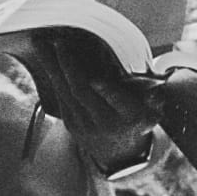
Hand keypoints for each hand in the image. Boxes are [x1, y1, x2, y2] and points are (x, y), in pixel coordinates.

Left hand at [27, 33, 162, 165]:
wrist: (118, 153)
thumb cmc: (138, 120)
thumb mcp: (153, 112)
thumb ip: (155, 98)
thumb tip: (155, 91)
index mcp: (130, 118)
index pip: (119, 105)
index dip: (108, 93)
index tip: (97, 80)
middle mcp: (104, 123)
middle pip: (84, 93)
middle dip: (70, 66)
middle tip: (60, 42)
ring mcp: (84, 124)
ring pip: (66, 92)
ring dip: (52, 66)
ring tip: (41, 43)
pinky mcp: (70, 122)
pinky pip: (59, 95)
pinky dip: (51, 74)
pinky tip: (44, 56)